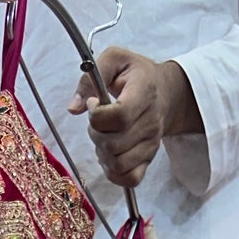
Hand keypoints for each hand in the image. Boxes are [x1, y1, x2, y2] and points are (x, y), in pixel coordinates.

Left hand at [68, 48, 200, 188]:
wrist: (164, 92)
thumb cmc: (135, 74)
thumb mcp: (114, 59)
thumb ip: (90, 78)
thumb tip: (74, 108)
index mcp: (144, 92)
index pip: (119, 117)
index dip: (97, 115)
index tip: (93, 104)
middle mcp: (151, 122)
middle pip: (114, 144)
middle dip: (95, 134)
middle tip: (97, 121)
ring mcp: (151, 144)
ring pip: (118, 163)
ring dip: (102, 153)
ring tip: (103, 136)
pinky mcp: (148, 160)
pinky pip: (130, 179)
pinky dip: (113, 172)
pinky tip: (109, 155)